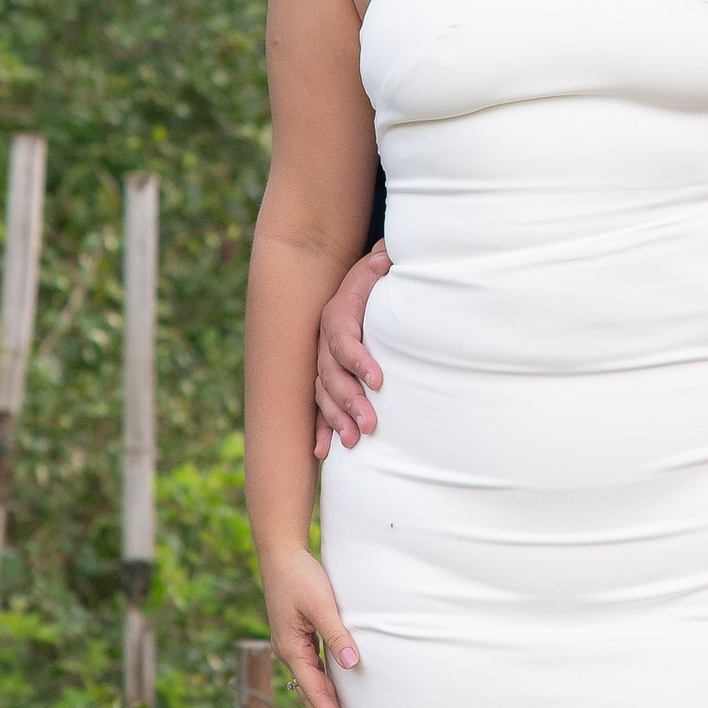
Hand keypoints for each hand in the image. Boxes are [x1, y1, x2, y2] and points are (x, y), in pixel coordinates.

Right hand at [266, 550, 362, 707]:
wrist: (281, 553)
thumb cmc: (301, 576)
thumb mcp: (321, 604)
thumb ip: (337, 635)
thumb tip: (352, 666)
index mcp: (292, 649)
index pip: (316, 693)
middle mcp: (289, 653)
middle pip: (310, 697)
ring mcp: (292, 647)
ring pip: (310, 687)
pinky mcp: (298, 638)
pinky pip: (311, 672)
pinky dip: (322, 691)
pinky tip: (330, 698)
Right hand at [314, 242, 390, 455]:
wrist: (357, 285)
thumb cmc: (375, 279)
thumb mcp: (377, 267)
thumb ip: (382, 264)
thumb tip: (389, 255)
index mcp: (337, 315)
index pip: (343, 341)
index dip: (359, 361)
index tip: (379, 381)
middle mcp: (324, 342)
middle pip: (331, 376)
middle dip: (350, 401)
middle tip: (371, 425)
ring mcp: (322, 363)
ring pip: (323, 396)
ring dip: (336, 420)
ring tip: (354, 442)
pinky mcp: (326, 381)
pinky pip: (317, 408)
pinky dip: (320, 430)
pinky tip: (324, 453)